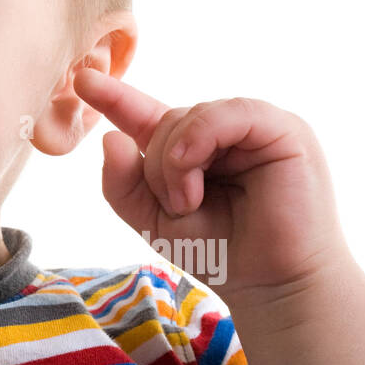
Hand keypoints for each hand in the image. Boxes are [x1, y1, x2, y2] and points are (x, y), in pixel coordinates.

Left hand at [74, 68, 351, 306]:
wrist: (272, 284)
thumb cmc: (219, 251)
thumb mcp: (153, 220)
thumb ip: (122, 183)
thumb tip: (110, 138)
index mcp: (191, 149)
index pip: (147, 115)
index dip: (115, 97)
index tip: (82, 80)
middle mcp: (222, 133)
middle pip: (166, 120)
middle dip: (156, 165)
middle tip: (177, 207)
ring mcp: (253, 128)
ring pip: (189, 116)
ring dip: (174, 162)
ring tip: (188, 203)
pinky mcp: (283, 130)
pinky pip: (228, 113)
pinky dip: (199, 140)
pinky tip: (195, 176)